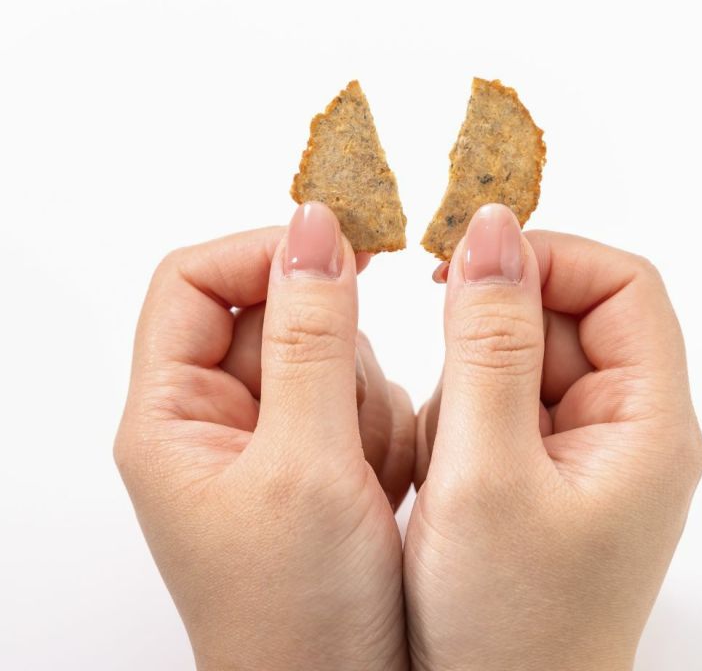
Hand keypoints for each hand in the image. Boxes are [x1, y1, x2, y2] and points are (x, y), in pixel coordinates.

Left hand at [114, 202, 414, 670]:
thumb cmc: (302, 617)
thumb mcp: (307, 464)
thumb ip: (314, 337)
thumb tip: (314, 227)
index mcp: (174, 415)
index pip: (193, 281)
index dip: (262, 254)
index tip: (341, 254)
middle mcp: (216, 418)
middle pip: (273, 311)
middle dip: (334, 350)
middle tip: (355, 417)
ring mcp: (271, 436)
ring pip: (329, 352)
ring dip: (366, 397)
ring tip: (370, 473)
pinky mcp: (318, 455)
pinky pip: (360, 395)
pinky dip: (385, 427)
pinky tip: (383, 486)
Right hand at [406, 204, 701, 670]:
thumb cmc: (504, 630)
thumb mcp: (485, 472)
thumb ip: (487, 344)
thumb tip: (492, 232)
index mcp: (645, 424)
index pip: (621, 284)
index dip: (548, 259)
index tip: (469, 267)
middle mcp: (624, 429)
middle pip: (565, 318)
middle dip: (491, 339)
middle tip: (445, 396)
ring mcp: (580, 451)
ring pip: (520, 359)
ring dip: (466, 389)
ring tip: (448, 463)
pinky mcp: (540, 470)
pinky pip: (497, 405)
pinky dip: (458, 424)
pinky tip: (446, 480)